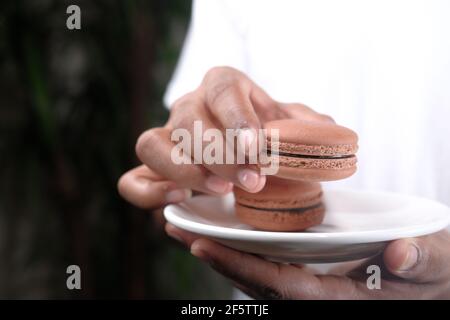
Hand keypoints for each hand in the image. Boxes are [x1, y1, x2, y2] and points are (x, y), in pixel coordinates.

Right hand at [118, 66, 331, 209]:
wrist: (242, 152)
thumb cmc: (266, 136)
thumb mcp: (291, 127)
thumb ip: (307, 127)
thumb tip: (327, 133)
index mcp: (222, 85)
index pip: (222, 89)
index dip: (236, 118)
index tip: (257, 149)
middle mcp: (188, 105)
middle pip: (187, 119)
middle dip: (220, 154)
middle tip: (251, 181)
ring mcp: (164, 136)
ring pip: (151, 144)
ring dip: (184, 169)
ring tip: (220, 190)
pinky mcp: (151, 170)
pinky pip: (132, 181)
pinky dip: (150, 192)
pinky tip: (180, 199)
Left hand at [165, 225, 449, 298]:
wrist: (438, 280)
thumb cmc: (437, 274)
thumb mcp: (439, 265)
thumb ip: (423, 261)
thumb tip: (398, 255)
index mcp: (343, 299)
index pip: (284, 286)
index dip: (242, 269)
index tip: (202, 246)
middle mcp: (321, 294)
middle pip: (260, 279)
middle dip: (219, 258)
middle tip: (178, 230)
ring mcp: (317, 283)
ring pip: (262, 270)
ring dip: (227, 250)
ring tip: (190, 225)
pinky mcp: (318, 271)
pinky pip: (275, 261)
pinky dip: (248, 247)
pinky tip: (228, 229)